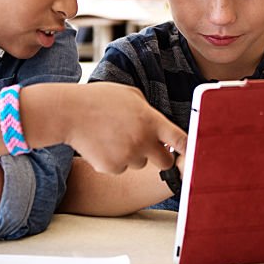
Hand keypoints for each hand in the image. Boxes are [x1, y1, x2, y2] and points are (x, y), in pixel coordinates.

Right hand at [67, 83, 186, 174]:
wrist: (69, 113)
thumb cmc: (99, 99)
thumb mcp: (130, 95)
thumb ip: (148, 111)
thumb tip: (157, 124)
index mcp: (151, 120)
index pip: (181, 140)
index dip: (190, 149)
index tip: (194, 153)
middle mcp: (143, 140)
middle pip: (165, 162)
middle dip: (161, 157)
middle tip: (150, 148)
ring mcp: (127, 156)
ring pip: (139, 164)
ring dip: (132, 156)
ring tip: (113, 136)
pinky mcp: (111, 167)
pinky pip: (120, 169)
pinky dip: (113, 161)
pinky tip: (102, 145)